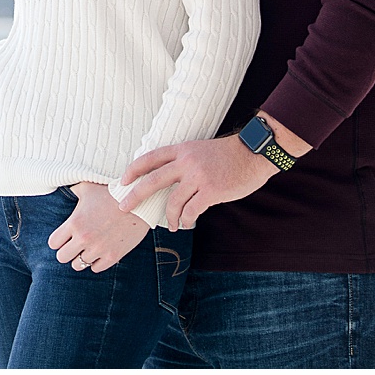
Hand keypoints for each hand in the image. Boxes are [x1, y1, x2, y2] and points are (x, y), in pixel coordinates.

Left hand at [46, 180, 149, 274]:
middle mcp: (84, 239)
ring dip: (81, 256)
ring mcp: (98, 249)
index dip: (57, 240)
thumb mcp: (87, 187)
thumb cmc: (110, 191)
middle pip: (62, 258)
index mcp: (75, 222)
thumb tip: (66, 189)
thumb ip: (73, 191)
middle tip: (73, 245)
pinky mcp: (112, 257)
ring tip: (87, 247)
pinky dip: (95, 262)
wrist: (137, 202)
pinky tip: (99, 251)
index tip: (63, 237)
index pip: (53, 243)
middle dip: (66, 251)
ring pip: (78, 265)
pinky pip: (96, 268)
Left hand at [118, 134, 280, 228]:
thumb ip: (183, 162)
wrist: (251, 154)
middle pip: (153, 180)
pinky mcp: (211, 191)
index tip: (122, 180)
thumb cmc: (227, 154)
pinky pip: (191, 211)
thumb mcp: (199, 150)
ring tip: (171, 225)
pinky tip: (186, 223)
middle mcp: (186, 161)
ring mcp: (198, 176)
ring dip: (169, 217)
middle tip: (124, 207)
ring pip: (172, 202)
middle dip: (136, 195)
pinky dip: (186, 220)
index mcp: (182, 149)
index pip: (151, 158)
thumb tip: (168, 180)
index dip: (134, 169)